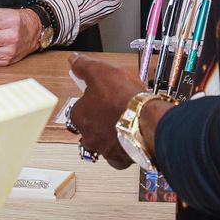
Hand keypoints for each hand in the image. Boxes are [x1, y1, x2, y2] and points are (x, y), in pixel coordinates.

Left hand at [67, 54, 145, 168]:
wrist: (146, 120)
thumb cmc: (122, 98)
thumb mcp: (100, 71)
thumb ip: (84, 66)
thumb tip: (73, 60)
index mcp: (79, 115)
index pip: (78, 109)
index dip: (89, 101)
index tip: (99, 96)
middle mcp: (88, 135)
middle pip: (89, 128)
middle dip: (98, 121)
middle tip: (113, 111)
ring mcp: (103, 149)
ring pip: (102, 143)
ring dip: (110, 135)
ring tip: (124, 123)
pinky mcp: (119, 159)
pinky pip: (117, 157)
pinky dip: (122, 149)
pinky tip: (130, 138)